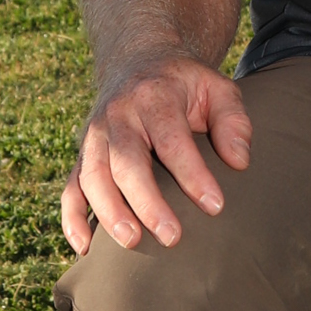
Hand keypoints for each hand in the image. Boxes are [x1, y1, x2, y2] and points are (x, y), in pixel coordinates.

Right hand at [62, 54, 252, 256]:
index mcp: (154, 96)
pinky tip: (85, 248)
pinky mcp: (83, 155)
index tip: (215, 206)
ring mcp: (95, 136)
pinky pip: (71, 187)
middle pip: (126, 162)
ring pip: (94, 176)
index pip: (172, 139)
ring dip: (109, 212)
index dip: (192, 174)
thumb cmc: (185, 85)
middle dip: (147, 202)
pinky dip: (72, 218)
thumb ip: (233, 122)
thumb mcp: (217, 88)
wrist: (138, 62)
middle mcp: (118, 116)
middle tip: (172, 237)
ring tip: (131, 242)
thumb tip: (239, 162)